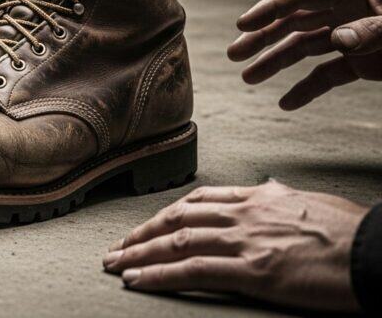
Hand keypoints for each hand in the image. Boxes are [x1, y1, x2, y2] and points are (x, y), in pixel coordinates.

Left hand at [103, 181, 367, 311]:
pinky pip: (191, 271)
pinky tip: (136, 280)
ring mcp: (245, 241)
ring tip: (114, 264)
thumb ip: (281, 197)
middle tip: (116, 248)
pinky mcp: (252, 271)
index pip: (198, 201)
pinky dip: (157, 275)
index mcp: (259, 198)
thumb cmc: (353, 233)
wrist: (377, 253)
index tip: (146, 226)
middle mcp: (245, 214)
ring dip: (138, 254)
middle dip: (141, 234)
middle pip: (177, 219)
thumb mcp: (311, 202)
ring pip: (176, 243)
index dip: (166, 215)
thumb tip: (268, 189)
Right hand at [227, 0, 381, 109]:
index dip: (270, 8)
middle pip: (295, 21)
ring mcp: (354, 37)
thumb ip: (372, 30)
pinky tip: (288, 102)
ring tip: (249, 77)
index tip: (243, 25)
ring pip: (304, 47)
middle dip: (262, 37)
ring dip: (276, 62)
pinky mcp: (362, 62)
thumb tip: (338, 39)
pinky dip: (308, 88)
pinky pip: (328, 74)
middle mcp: (349, 11)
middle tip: (235, 54)